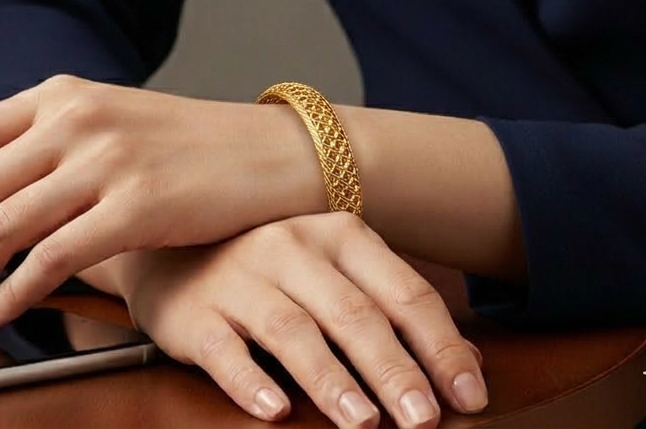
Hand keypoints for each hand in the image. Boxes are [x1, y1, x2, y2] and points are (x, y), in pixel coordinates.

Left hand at [0, 76, 320, 332]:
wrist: (268, 151)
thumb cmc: (185, 146)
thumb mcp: (107, 124)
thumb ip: (42, 146)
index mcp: (57, 94)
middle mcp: (73, 117)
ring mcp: (104, 157)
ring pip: (1, 226)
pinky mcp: (136, 201)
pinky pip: (52, 256)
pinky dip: (13, 291)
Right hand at [116, 212, 487, 428]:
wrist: (174, 252)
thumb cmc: (273, 269)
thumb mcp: (337, 275)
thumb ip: (395, 312)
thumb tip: (471, 366)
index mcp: (337, 235)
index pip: (401, 290)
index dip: (439, 344)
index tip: (469, 396)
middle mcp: (291, 246)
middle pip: (352, 313)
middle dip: (392, 369)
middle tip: (423, 420)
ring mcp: (241, 277)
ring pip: (293, 329)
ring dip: (330, 378)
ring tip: (362, 423)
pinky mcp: (197, 312)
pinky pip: (223, 348)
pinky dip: (249, 379)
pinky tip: (274, 410)